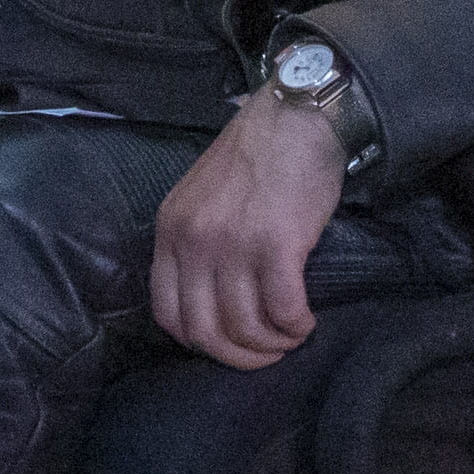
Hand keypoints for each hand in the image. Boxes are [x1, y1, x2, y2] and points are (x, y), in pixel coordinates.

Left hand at [148, 96, 348, 370]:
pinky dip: (296, 326)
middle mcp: (194, 242)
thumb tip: (216, 299)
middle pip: (204, 332)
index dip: (200, 341)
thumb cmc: (258, 154)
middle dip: (239, 356)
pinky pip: (282, 310)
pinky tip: (306, 321)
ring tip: (291, 334)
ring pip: (244, 328)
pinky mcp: (276, 245)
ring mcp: (233, 244)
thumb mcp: (203, 196)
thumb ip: (198, 241)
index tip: (229, 341)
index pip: (167, 314)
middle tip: (267, 352)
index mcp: (170, 231)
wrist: (297, 117)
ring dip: (272, 344)